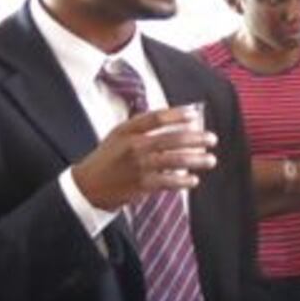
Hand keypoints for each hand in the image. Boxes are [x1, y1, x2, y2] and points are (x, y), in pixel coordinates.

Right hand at [72, 108, 217, 209]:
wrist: (87, 186)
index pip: (156, 117)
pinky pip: (168, 181)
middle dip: (196, 138)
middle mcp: (133, 146)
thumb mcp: (119, 135)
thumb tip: (174, 116)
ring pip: (174, 161)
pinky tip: (194, 180)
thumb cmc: (108, 158)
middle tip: (212, 139)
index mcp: (127, 131)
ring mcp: (138, 166)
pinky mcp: (141, 185)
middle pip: (171, 139)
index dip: (177, 114)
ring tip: (211, 160)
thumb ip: (142, 126)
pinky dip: (184, 181)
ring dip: (197, 160)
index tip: (194, 114)